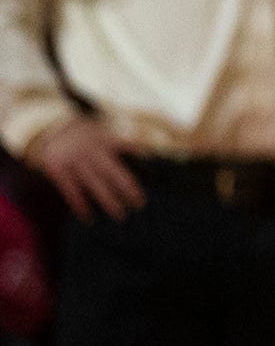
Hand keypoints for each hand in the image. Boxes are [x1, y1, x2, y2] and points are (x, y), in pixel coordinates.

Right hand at [25, 117, 144, 220]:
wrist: (49, 129)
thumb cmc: (86, 136)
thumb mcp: (104, 132)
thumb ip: (122, 143)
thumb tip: (149, 156)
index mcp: (105, 140)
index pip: (128, 147)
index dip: (141, 157)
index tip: (154, 174)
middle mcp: (91, 150)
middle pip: (112, 172)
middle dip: (127, 188)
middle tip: (140, 204)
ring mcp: (74, 160)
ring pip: (94, 184)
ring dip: (108, 200)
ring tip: (120, 215)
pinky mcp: (58, 170)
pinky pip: (71, 190)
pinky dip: (79, 204)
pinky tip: (88, 217)